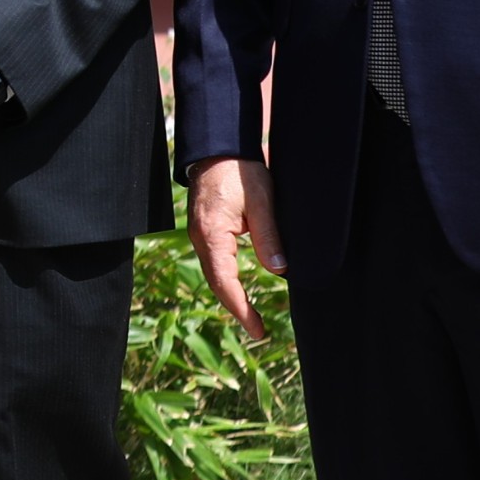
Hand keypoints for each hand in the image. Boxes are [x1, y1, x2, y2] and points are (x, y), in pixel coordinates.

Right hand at [187, 159, 286, 340]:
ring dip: (231, 296)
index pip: (224, 281)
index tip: (257, 329)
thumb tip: (279, 270)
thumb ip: (269, 235)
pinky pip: (214, 262)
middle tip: (258, 331)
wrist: (218, 148)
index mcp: (212, 234)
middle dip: (236, 308)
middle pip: (216, 282)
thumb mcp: (263, 201)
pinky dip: (226, 280)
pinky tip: (238, 288)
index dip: (240, 308)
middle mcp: (200, 238)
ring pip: (214, 274)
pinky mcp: (205, 230)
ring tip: (251, 317)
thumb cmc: (241, 171)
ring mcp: (200, 235)